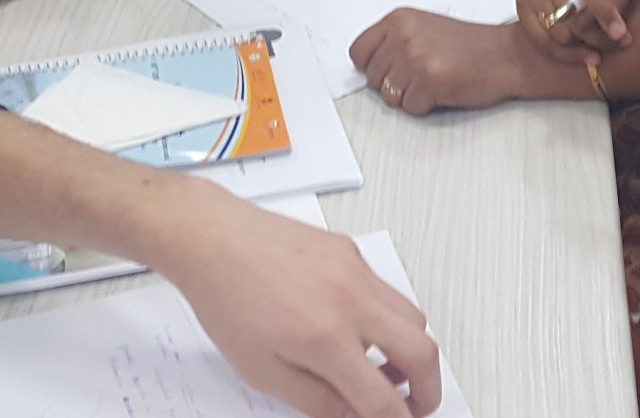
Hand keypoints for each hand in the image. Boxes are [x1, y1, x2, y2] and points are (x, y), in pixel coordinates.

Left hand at [158, 187, 443, 417]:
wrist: (212, 239)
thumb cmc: (225, 298)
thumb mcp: (262, 371)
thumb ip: (316, 400)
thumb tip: (352, 414)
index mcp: (325, 338)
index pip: (382, 398)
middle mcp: (350, 300)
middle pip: (423, 352)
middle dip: (427, 389)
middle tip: (414, 405)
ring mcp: (356, 271)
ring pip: (413, 317)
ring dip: (409, 350)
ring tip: (381, 368)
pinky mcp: (351, 252)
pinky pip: (386, 290)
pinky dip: (383, 316)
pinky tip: (350, 326)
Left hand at [350, 9, 538, 115]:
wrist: (508, 55)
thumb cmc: (472, 46)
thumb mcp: (425, 29)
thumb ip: (394, 41)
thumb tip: (367, 67)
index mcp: (399, 19)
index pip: (357, 52)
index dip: (371, 67)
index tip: (387, 70)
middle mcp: (403, 36)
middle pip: (371, 78)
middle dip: (392, 84)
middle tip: (420, 76)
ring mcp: (415, 58)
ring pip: (388, 96)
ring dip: (410, 96)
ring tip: (434, 81)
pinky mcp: (429, 81)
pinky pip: (410, 108)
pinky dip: (425, 106)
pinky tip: (443, 89)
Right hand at [515, 0, 632, 53]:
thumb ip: (620, 1)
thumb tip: (621, 36)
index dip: (605, 11)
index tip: (619, 33)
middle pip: (574, 20)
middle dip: (598, 38)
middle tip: (614, 42)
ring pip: (559, 36)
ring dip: (581, 46)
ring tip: (594, 40)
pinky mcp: (522, 3)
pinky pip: (542, 42)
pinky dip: (563, 52)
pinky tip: (578, 51)